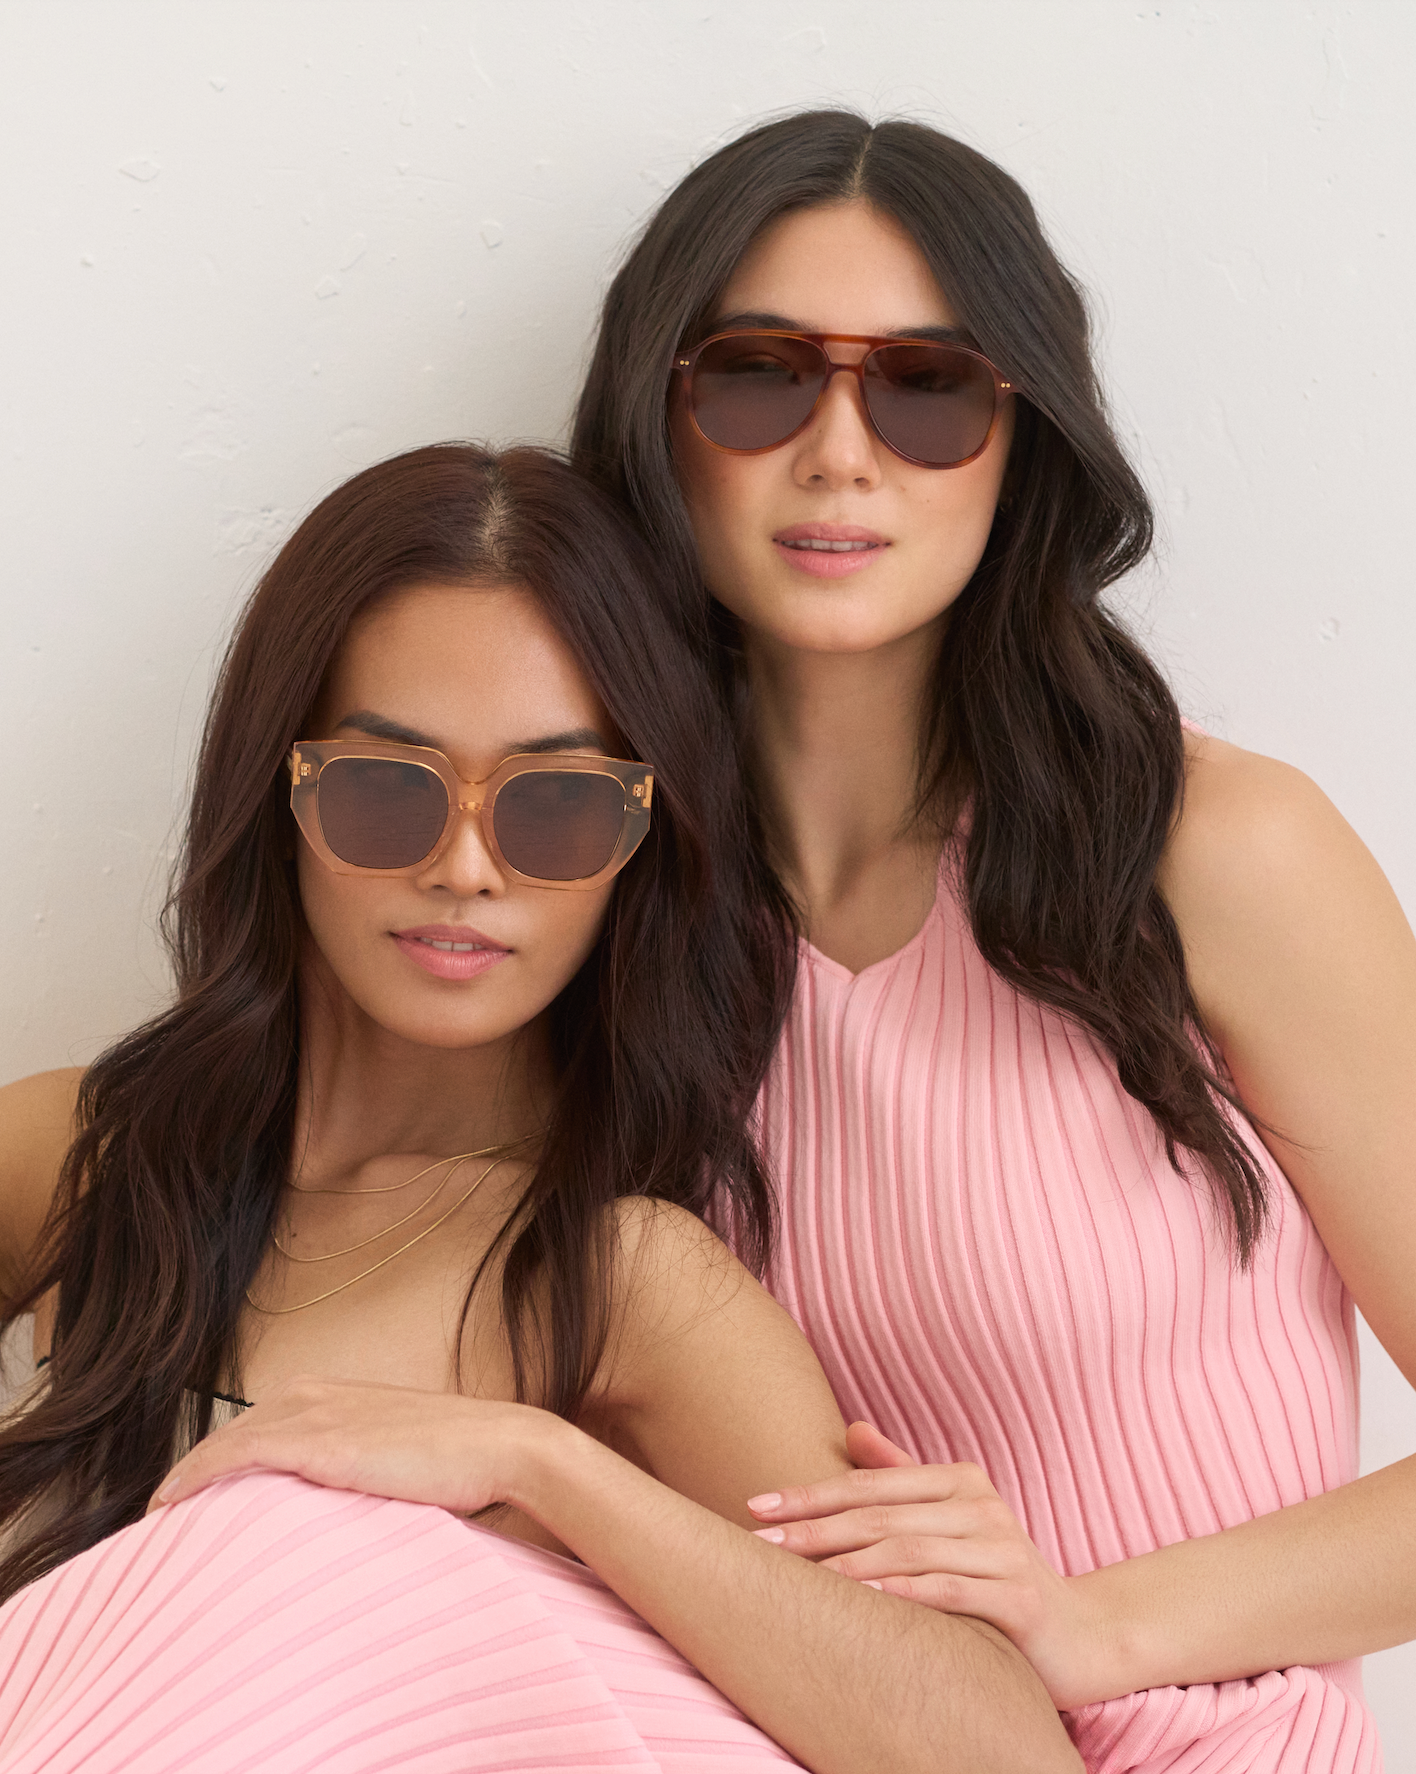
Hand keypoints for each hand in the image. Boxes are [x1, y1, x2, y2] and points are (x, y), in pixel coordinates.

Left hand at [146, 1375, 556, 1518]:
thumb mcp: (397, 1454)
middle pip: (231, 1433)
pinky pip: (238, 1455)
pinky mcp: (318, 1440)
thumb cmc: (460, 1460)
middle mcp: (315, 1393)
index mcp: (332, 1393)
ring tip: (159, 1516)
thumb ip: (358, 1465)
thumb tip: (340, 1504)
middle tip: (165, 1517)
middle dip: (196, 1471)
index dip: (218, 1461)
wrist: (500, 1446)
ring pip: (226, 1443)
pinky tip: (171, 1500)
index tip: (194, 1499)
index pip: (254, 1426)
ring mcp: (315, 1412)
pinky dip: (198, 1474)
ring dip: (188, 1476)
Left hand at [748, 1422, 1112, 1708]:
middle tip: (761, 1542)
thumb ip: (902, 1476)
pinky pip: (951, 1590)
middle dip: (815, 1529)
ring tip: (798, 1577)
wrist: (1079, 1634)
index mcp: (959, 1481)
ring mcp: (1003, 1548)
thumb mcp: (950, 1521)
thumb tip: (853, 1427)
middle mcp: (981, 1504)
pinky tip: (864, 1602)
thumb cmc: (998, 1574)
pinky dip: (905, 1593)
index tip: (756, 1507)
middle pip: (882, 1514)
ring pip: (909, 1549)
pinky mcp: (1019, 1596)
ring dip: (847, 1564)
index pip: (870, 1482)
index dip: (812, 1494)